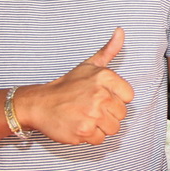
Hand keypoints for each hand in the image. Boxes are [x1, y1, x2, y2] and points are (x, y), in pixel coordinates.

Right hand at [15, 28, 134, 144]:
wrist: (40, 104)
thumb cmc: (67, 86)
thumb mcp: (89, 65)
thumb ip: (109, 50)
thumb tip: (120, 30)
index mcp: (104, 77)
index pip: (129, 97)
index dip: (116, 99)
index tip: (102, 97)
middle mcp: (100, 95)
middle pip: (121, 115)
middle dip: (108, 114)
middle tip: (91, 108)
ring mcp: (92, 114)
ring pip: (113, 129)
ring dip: (101, 127)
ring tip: (86, 117)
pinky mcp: (84, 131)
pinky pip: (100, 140)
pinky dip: (90, 137)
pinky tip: (79, 126)